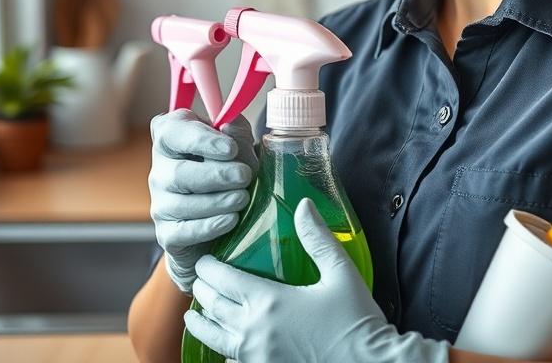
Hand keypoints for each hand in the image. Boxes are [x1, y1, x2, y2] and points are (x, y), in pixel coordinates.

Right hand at [148, 109, 257, 293]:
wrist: (224, 216)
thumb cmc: (230, 172)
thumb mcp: (239, 147)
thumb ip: (237, 134)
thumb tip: (229, 127)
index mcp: (171, 138)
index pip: (172, 132)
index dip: (201, 140)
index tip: (230, 148)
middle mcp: (159, 169)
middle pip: (179, 173)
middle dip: (215, 174)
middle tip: (244, 176)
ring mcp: (160, 203)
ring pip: (182, 204)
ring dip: (217, 201)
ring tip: (242, 198)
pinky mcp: (167, 233)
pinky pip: (183, 231)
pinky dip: (209, 226)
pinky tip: (230, 219)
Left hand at [185, 198, 448, 362]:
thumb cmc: (357, 320)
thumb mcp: (341, 272)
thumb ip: (317, 238)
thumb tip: (303, 205)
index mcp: (269, 301)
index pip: (223, 280)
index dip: (208, 267)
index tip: (204, 260)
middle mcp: (254, 330)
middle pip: (213, 307)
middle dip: (202, 291)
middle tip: (200, 281)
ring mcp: (256, 356)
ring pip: (214, 338)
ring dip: (201, 324)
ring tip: (194, 316)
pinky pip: (231, 360)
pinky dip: (222, 349)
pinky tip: (225, 345)